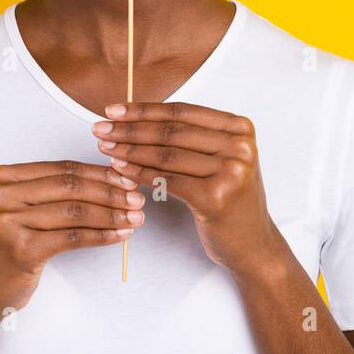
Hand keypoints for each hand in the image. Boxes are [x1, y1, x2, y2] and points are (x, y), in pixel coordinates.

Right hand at [0, 160, 145, 320]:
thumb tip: (110, 179)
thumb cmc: (7, 248)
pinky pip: (72, 237)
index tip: (126, 178)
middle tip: (136, 199)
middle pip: (70, 187)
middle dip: (110, 192)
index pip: (62, 168)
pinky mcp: (20, 249)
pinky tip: (118, 235)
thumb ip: (55, 192)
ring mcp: (7, 221)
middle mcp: (1, 195)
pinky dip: (100, 235)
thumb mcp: (23, 210)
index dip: (99, 172)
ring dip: (110, 214)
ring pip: (74, 211)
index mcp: (3, 177)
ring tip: (133, 218)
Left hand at [92, 102, 281, 274]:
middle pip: (172, 131)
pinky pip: (168, 180)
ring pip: (167, 154)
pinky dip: (140, 173)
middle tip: (101, 128)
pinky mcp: (217, 197)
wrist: (252, 244)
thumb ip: (191, 136)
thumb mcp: (220, 158)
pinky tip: (120, 170)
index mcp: (240, 127)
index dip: (144, 110)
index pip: (182, 111)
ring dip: (130, 150)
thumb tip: (137, 117)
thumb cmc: (229, 199)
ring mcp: (232, 171)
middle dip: (131, 129)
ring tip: (105, 147)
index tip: (114, 110)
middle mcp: (240, 146)